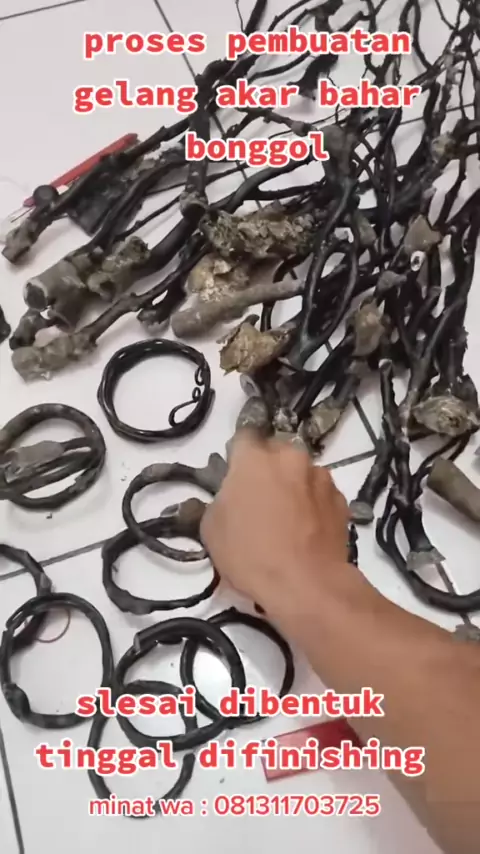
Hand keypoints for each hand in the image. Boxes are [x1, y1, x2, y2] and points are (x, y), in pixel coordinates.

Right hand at [200, 430, 349, 610]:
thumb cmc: (251, 555)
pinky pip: (320, 494)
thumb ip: (219, 499)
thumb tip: (230, 495)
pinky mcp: (341, 499)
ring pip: (300, 472)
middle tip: (258, 502)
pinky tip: (306, 531)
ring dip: (292, 486)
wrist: (307, 585)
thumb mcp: (212, 529)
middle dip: (267, 470)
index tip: (234, 478)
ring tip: (287, 519)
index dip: (237, 456)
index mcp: (255, 458)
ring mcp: (320, 477)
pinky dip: (312, 504)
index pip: (242, 437)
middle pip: (275, 452)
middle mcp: (291, 457)